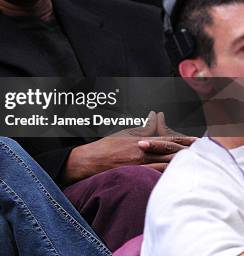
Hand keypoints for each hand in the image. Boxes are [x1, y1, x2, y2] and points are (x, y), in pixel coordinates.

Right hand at [61, 111, 194, 183]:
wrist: (89, 161)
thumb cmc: (106, 147)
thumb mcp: (125, 132)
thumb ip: (142, 127)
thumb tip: (155, 116)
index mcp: (140, 141)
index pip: (167, 140)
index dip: (184, 141)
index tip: (197, 141)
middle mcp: (142, 152)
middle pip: (171, 153)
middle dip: (187, 152)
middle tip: (202, 152)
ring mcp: (139, 165)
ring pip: (166, 165)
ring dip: (180, 164)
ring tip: (194, 163)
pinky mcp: (136, 174)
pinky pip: (156, 175)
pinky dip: (168, 174)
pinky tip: (177, 175)